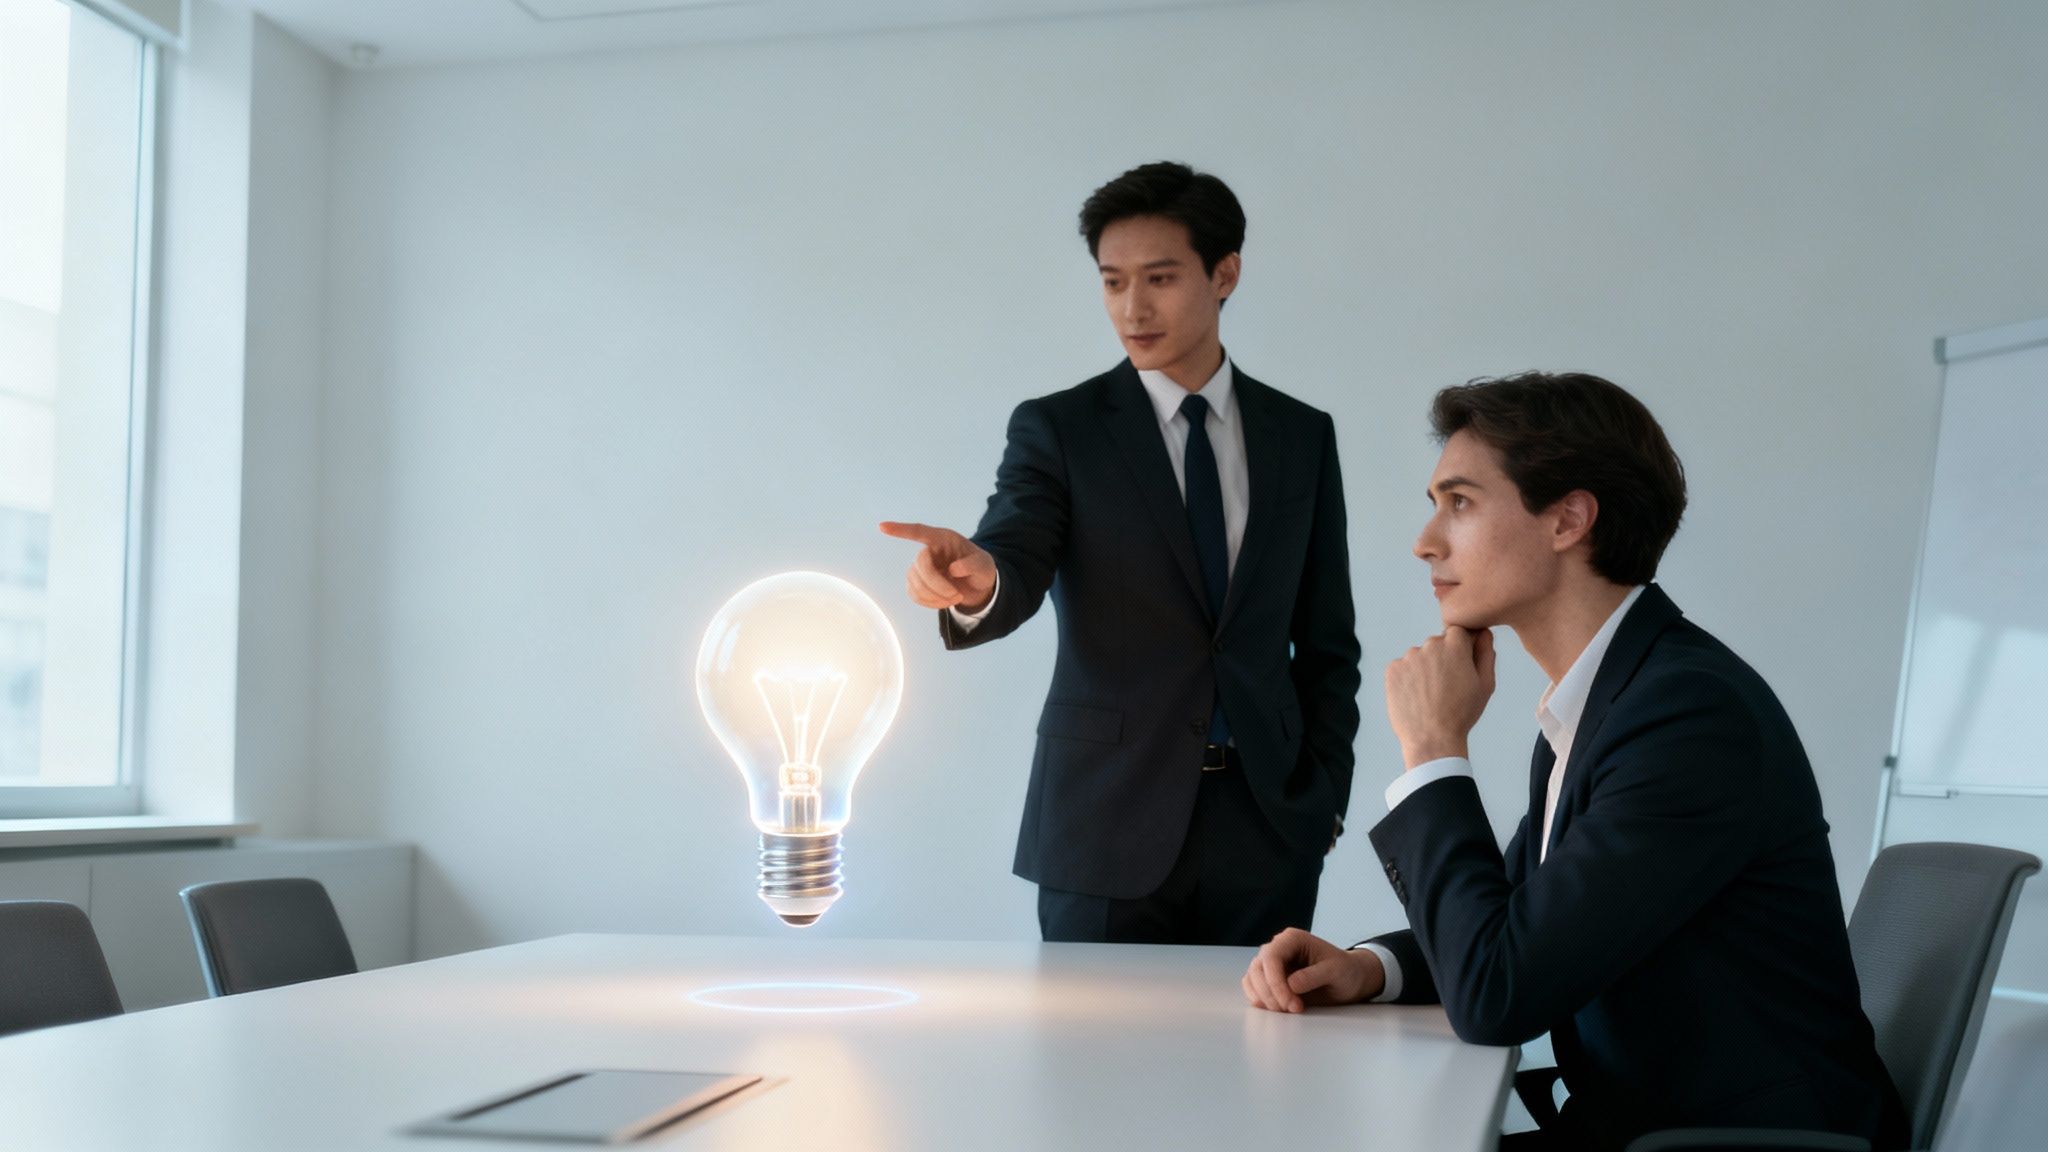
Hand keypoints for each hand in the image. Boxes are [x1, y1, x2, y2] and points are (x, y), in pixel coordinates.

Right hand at [879, 521, 997, 611]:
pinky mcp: (918, 584)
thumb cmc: (980, 568)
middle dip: (936, 584)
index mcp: (943, 539)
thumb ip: (973, 564)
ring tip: (955, 598)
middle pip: (919, 565)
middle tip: (957, 595)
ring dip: (935, 596)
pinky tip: (944, 602)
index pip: (919, 532)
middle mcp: (929, 551)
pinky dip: (930, 602)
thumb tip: (954, 569)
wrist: (978, 585)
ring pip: (915, 583)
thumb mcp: (984, 565)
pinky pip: (914, 595)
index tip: (882, 526)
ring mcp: (921, 568)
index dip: (901, 530)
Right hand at [1242, 928, 1383, 1012]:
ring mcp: (1272, 963)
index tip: (1290, 1003)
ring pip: (1252, 978)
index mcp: (1292, 939)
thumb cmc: (1345, 970)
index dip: (1275, 982)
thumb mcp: (1335, 971)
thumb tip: (1291, 984)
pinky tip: (1275, 1008)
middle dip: (1271, 993)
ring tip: (1286, 1010)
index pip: (1271, 956)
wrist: (1350, 979)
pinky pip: (1253, 987)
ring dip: (1264, 998)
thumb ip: (1314, 976)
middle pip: (1258, 968)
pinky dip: (1260, 999)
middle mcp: (1278, 948)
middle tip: (1291, 1009)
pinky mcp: (1270, 978)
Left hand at [1385, 626, 1495, 768]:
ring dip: (1424, 669)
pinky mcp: (1392, 670)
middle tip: (1446, 687)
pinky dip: (1408, 679)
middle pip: (1437, 644)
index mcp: (1455, 644)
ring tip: (1431, 695)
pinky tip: (1416, 697)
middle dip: (1443, 659)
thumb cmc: (1462, 713)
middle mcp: (1430, 645)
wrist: (1432, 738)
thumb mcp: (1485, 684)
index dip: (1462, 649)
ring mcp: (1408, 657)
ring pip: (1419, 657)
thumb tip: (1483, 633)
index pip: (1459, 632)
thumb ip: (1486, 653)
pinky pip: (1402, 668)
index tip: (1461, 667)